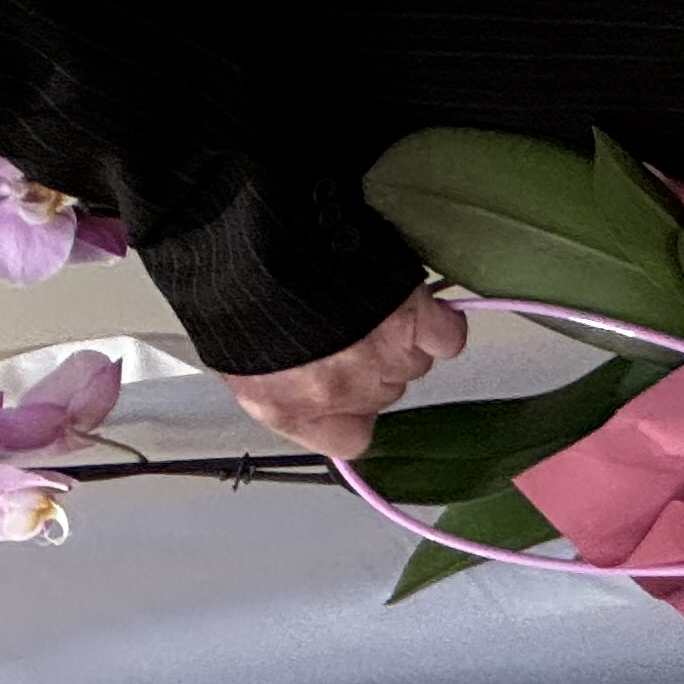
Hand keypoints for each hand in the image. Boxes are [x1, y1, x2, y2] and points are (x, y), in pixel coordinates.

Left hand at [220, 283, 467, 456]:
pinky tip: (423, 309)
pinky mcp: (414, 320)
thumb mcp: (236, 354)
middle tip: (351, 324)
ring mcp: (383, 359)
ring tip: (376, 303)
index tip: (347, 389)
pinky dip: (442, 325)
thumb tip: (292, 383)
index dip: (352, 412)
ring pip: (414, 363)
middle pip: (383, 392)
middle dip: (372, 363)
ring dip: (403, 338)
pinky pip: (448, 337)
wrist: (263, 245)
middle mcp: (343, 394)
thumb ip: (272, 382)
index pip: (349, 438)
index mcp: (292, 410)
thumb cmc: (241, 294)